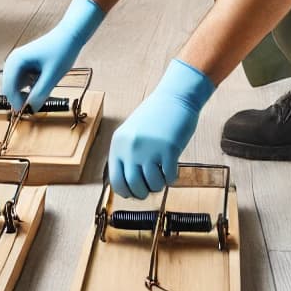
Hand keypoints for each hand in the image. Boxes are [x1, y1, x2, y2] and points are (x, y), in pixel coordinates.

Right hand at [1, 0, 104, 111]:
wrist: (71, 35)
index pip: (9, 88)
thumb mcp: (52, 75)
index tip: (28, 113)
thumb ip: (41, 92)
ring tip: (42, 92)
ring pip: (17, 85)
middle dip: (20, 98)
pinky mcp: (26, 64)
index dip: (16, 102)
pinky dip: (31, 87)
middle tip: (35, 106)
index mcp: (16, 61)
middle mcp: (13, 61)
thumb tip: (31, 109)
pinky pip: (24, 81)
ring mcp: (19, 62)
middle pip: (10, 87)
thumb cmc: (62, 51)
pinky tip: (43, 85)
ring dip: (26, 93)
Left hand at [107, 59, 214, 199]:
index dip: (126, 192)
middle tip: (151, 189)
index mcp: (118, 144)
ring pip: (153, 184)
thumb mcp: (131, 133)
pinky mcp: (169, 150)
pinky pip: (169, 177)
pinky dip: (172, 178)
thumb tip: (128, 184)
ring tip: (162, 177)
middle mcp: (131, 148)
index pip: (116, 180)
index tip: (134, 193)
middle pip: (134, 185)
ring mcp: (150, 149)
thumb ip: (127, 154)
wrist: (175, 97)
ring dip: (159, 186)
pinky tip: (173, 170)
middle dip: (143, 193)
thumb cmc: (154, 116)